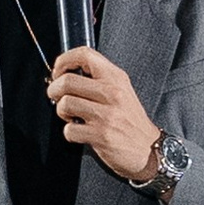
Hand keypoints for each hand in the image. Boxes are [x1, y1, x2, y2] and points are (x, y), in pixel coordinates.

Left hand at [47, 47, 161, 180]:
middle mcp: (112, 93)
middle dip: (54, 90)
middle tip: (57, 97)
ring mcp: (107, 115)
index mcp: (116, 78)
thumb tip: (65, 75)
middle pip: (66, 81)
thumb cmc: (132, 122)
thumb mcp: (122, 91)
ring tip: (71, 116)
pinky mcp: (101, 136)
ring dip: (61, 112)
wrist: (150, 150)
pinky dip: (70, 133)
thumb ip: (99, 80)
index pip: (84, 55)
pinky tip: (81, 132)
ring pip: (65, 104)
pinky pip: (69, 130)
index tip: (58, 72)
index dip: (63, 61)